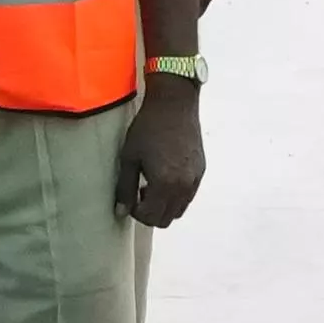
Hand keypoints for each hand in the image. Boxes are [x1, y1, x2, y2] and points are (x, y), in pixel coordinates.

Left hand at [118, 86, 206, 227]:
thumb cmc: (148, 127)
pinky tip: (165, 174)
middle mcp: (184, 186)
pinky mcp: (201, 170)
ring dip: (164, 205)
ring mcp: (195, 179)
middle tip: (139, 193)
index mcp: (165, 184)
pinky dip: (176, 195)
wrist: (174, 103)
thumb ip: (125, 188)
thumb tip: (121, 212)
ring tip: (151, 184)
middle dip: (150, 212)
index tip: (130, 198)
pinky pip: (188, 194)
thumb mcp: (130, 157)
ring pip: (179, 209)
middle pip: (167, 218)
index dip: (136, 213)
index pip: (151, 217)